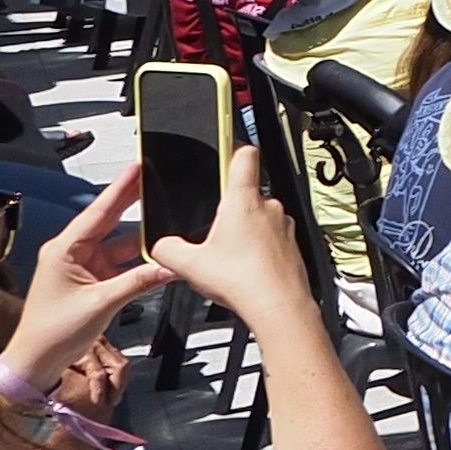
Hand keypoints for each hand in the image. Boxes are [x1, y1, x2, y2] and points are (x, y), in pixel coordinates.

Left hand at [0, 166, 161, 398]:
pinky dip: (139, 261)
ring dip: (142, 238)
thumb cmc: (53, 333)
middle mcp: (72, 253)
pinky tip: (158, 254)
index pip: (98, 211)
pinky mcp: (92, 281)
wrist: (38, 362)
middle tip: (155, 177)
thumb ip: (139, 282)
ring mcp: (83, 267)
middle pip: (109, 221)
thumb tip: (169, 265)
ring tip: (168, 220)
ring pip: (120, 244)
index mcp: (64, 250)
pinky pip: (121, 263)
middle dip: (133, 201)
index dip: (121, 188)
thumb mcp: (101, 304)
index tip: (138, 166)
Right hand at [146, 140, 310, 333]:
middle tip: (212, 225)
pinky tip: (243, 266)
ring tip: (227, 252)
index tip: (225, 143)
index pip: (244, 155)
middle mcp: (269, 207)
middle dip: (228, 204)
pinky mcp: (291, 245)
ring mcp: (283, 225)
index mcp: (244, 200)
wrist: (278, 306)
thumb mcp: (188, 264)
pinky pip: (270, 237)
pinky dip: (257, 246)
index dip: (233, 145)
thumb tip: (159, 246)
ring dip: (244, 228)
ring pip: (259, 216)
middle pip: (247, 191)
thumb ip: (166, 249)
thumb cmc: (243, 281)